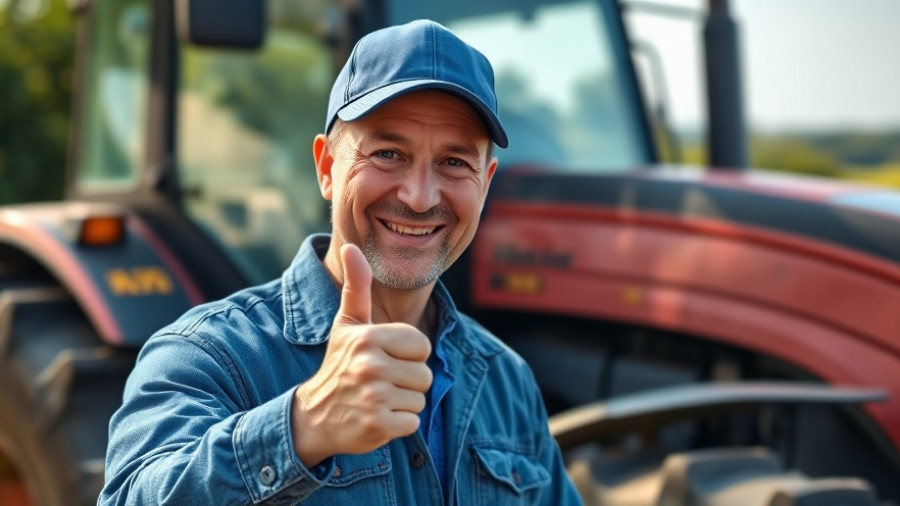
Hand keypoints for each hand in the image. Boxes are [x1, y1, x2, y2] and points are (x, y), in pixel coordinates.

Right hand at [291, 243, 432, 466]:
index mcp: (369, 337)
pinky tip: (376, 418)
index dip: (408, 355)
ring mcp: (374, 397)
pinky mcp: (377, 425)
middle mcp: (371, 365)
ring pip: (420, 399)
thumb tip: (351, 247)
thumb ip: (356, 287)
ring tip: (376, 399)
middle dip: (407, 382)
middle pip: (424, 375)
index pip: (422, 345)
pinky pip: (412, 423)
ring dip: (402, 404)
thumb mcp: (347, 324)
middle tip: (379, 383)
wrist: (313, 416)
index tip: (384, 359)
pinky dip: (398, 425)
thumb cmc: (339, 365)